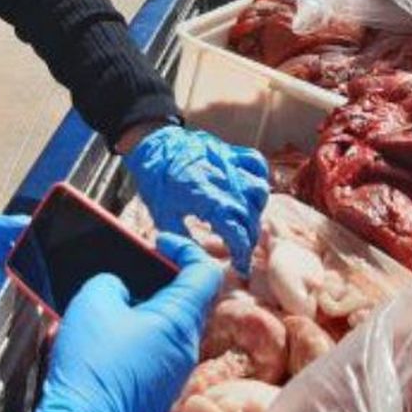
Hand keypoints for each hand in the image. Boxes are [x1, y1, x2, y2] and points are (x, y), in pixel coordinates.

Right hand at [28, 233, 223, 411]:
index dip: (185, 249)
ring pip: (170, 328)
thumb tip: (120, 290)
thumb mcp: (93, 301)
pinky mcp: (158, 393)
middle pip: (187, 300)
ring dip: (147, 309)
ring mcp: (174, 374)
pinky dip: (139, 335)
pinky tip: (109, 335)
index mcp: (179, 321)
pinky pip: (157, 352)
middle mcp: (186, 348)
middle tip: (131, 271)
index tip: (158, 243)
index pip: (205, 272)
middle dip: (160, 279)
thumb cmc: (92, 364)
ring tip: (113, 302)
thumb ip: (112, 283)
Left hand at [122, 125, 269, 273]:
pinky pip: (256, 163)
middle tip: (242, 248)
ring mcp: (229, 165)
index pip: (237, 233)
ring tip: (246, 220)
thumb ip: (183, 239)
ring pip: (258, 191)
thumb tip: (195, 260)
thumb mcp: (164, 216)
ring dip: (256, 209)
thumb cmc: (156, 181)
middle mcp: (224, 183)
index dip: (242, 252)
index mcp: (208, 201)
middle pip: (250, 216)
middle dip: (249, 237)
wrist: (152, 147)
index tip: (241, 264)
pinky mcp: (230, 152)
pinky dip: (258, 177)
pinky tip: (250, 190)